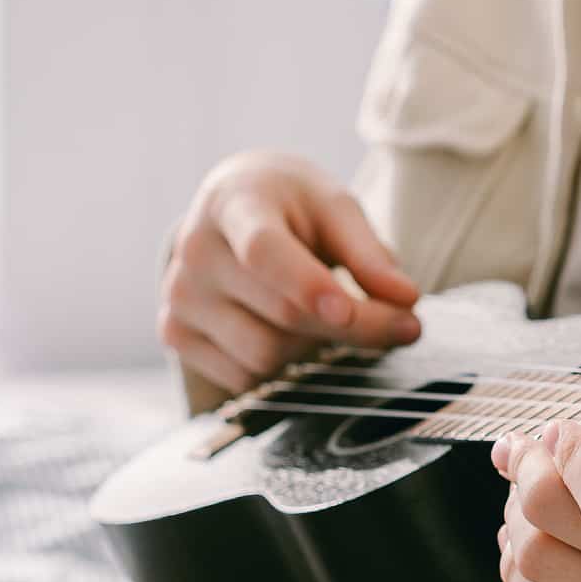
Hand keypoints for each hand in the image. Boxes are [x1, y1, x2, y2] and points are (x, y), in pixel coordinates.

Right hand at [159, 150, 421, 393]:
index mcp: (235, 204)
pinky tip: (284, 330)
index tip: (348, 311)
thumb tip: (405, 299)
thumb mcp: (335, 207)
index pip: (264, 252)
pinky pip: (242, 377)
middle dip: (354, 328)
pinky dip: (280, 367)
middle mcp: (196, 250)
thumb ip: (370, 254)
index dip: (307, 286)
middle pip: (282, 314)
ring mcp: (179, 296)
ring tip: (323, 313)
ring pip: (265, 355)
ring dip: (314, 348)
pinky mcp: (175, 333)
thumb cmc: (289, 206)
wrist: (230, 207)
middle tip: (405, 324)